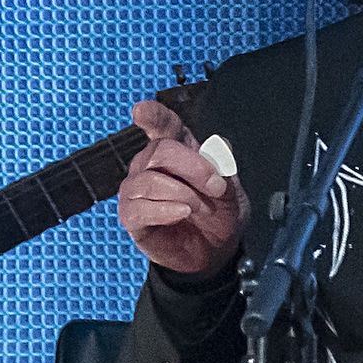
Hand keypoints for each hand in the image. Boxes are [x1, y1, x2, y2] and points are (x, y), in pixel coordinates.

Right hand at [117, 99, 246, 278]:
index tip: (142, 110)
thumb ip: (223, 166)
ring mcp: (137, 192)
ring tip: (202, 208)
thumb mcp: (231, 189)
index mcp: (177, 152)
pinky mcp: (132, 217)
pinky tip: (182, 214)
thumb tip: (217, 145)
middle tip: (217, 187)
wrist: (216, 252)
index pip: (163, 127)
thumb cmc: (219, 214)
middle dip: (194, 168)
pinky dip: (165, 209)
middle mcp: (151, 167)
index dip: (153, 116)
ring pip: (148, 180)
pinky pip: (139, 207)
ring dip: (184, 194)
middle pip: (159, 151)